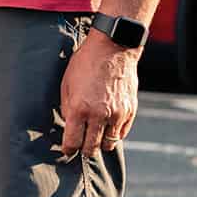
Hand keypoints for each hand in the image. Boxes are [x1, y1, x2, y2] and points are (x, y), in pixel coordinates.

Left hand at [59, 30, 138, 160]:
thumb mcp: (67, 83)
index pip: (72, 143)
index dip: (68, 149)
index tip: (67, 149)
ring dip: (100, 143)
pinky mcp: (129, 111)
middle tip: (80, 145)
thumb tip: (70, 126)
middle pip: (91, 148)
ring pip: (108, 144)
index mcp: (79, 108)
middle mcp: (98, 115)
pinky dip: (114, 134)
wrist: (113, 47)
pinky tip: (107, 126)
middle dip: (83, 149)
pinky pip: (121, 134)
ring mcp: (117, 114)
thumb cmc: (86, 62)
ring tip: (95, 135)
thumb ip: (67, 108)